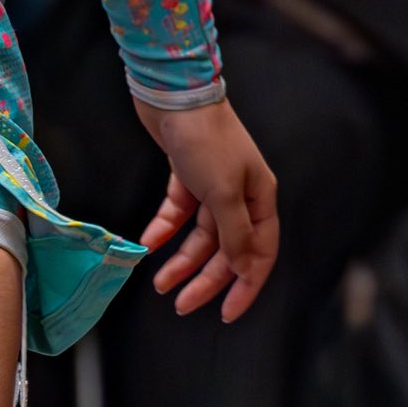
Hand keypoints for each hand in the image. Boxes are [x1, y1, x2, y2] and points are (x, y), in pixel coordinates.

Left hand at [134, 96, 277, 321]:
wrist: (174, 92)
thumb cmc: (205, 140)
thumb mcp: (223, 193)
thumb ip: (234, 235)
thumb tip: (244, 270)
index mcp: (260, 198)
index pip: (259, 254)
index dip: (245, 287)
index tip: (227, 315)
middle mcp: (240, 194)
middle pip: (226, 249)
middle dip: (205, 279)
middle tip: (179, 304)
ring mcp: (212, 183)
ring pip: (200, 234)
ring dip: (180, 258)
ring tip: (159, 282)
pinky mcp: (185, 172)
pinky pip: (177, 211)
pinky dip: (163, 228)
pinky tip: (147, 243)